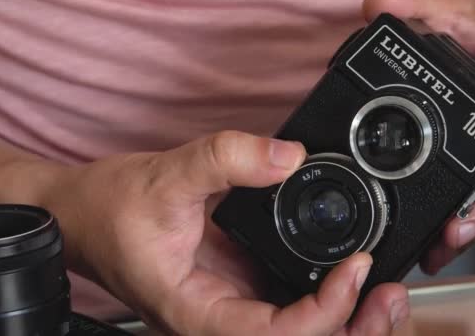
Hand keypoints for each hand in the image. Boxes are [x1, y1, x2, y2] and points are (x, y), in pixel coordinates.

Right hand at [43, 131, 408, 334]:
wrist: (85, 214)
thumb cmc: (108, 212)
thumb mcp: (165, 177)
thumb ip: (226, 159)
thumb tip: (289, 156)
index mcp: (198, 311)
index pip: (275, 334)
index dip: (325, 310)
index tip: (356, 267)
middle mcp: (221, 315)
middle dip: (353, 326)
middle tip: (389, 294)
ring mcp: (233, 301)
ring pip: (301, 327)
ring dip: (347, 313)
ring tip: (381, 285)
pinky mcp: (240, 282)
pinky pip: (292, 299)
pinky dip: (327, 291)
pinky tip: (349, 268)